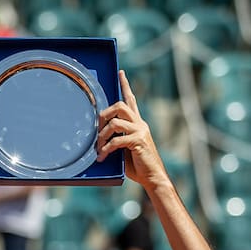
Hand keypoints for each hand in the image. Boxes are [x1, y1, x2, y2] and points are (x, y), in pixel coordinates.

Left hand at [96, 71, 168, 190]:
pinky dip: (106, 149)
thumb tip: (99, 138)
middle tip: (97, 130)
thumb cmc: (137, 165)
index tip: (120, 72)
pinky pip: (117, 140)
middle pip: (120, 105)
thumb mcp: (123, 149)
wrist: (152, 176)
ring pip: (116, 121)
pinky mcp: (138, 141)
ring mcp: (140, 131)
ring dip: (102, 135)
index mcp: (137, 123)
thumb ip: (115, 139)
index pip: (131, 99)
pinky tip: (102, 157)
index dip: (125, 85)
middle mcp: (140, 123)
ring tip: (98, 149)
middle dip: (104, 115)